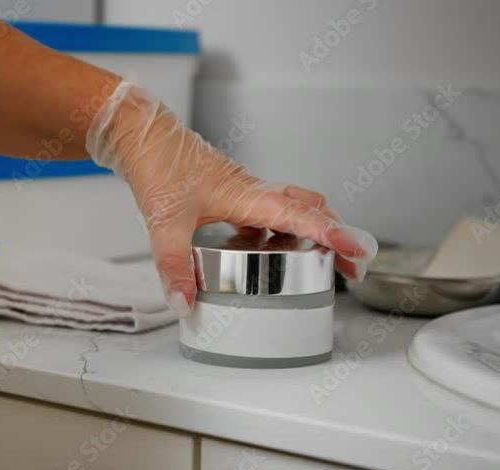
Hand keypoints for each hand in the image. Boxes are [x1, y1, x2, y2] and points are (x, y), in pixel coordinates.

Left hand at [86, 81, 377, 315]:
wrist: (142, 136)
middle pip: (311, 209)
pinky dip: (279, 231)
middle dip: (337, 236)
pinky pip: (268, 213)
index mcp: (248, 195)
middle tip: (352, 265)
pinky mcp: (232, 195)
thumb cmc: (158, 165)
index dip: (331, 234)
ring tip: (322, 262)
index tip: (356, 251)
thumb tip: (184, 303)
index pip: (301, 216)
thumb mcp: (164, 224)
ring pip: (293, 208)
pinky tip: (267, 251)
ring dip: (314, 232)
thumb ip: (174, 267)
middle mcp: (254, 191)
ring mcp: (245, 191)